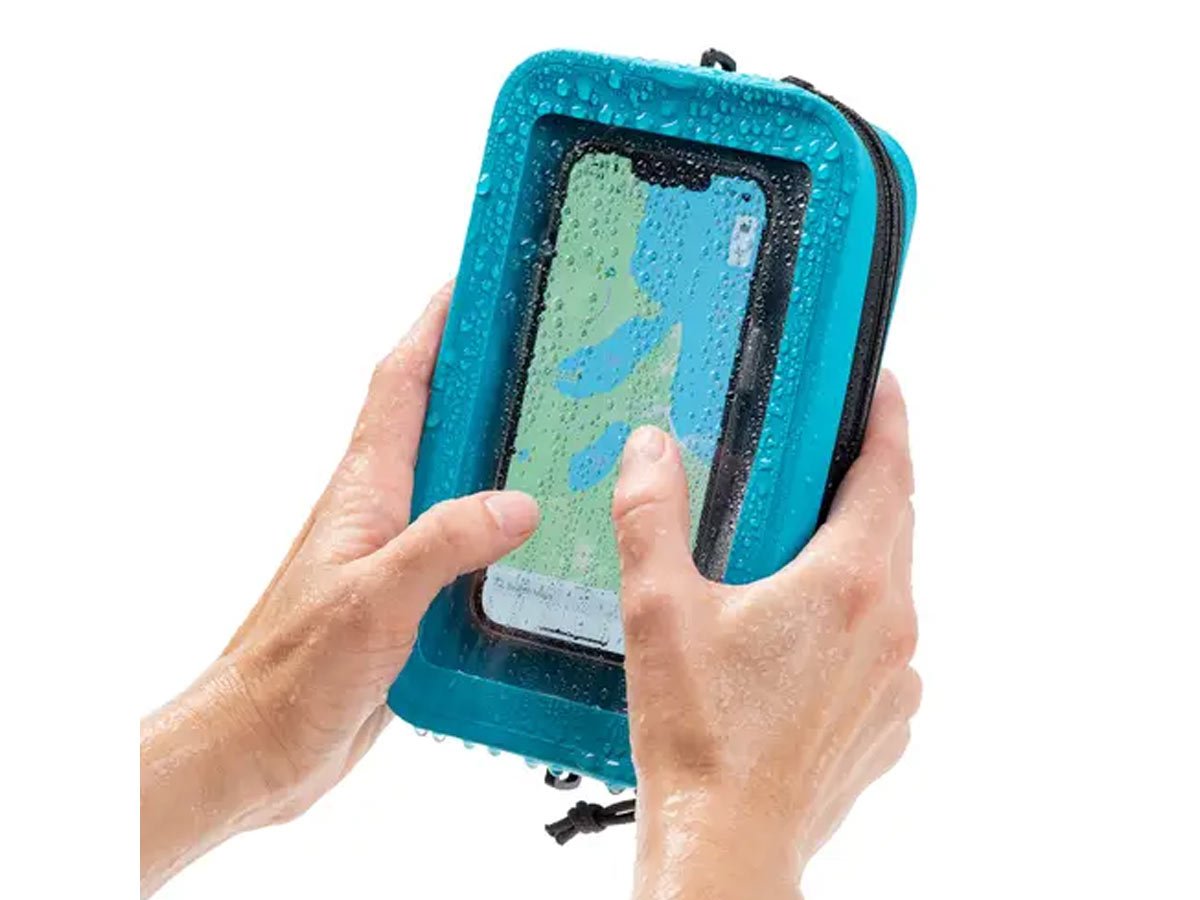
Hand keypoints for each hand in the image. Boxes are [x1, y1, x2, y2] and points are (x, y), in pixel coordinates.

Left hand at [140, 283, 538, 895]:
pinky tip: (543, 541)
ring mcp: (394, 552)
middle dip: (481, 376)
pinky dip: (500, 526)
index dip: (433, 328)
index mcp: (364, 491)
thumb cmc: (292, 674)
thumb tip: (518, 502)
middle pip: (434, 421)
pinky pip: (463, 542)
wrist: (257, 746)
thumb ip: (444, 544)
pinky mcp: (408, 597)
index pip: (400, 384)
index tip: (471, 283)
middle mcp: (380, 510)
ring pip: (455, 481)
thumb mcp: (375, 601)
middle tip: (543, 350)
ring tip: (562, 432)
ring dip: (499, 450)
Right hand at [614, 371, 918, 899]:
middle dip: (866, 480)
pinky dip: (855, 620)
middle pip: (895, 523)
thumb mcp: (658, 607)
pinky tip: (799, 635)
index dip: (888, 419)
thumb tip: (651, 449)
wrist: (729, 841)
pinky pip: (885, 645)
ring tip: (797, 546)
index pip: (888, 472)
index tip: (881, 385)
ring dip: (858, 553)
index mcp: (846, 582)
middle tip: (820, 456)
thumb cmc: (699, 735)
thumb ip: (652, 513)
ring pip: (892, 585)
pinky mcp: (889, 719)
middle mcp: (890, 624)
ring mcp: (897, 677)